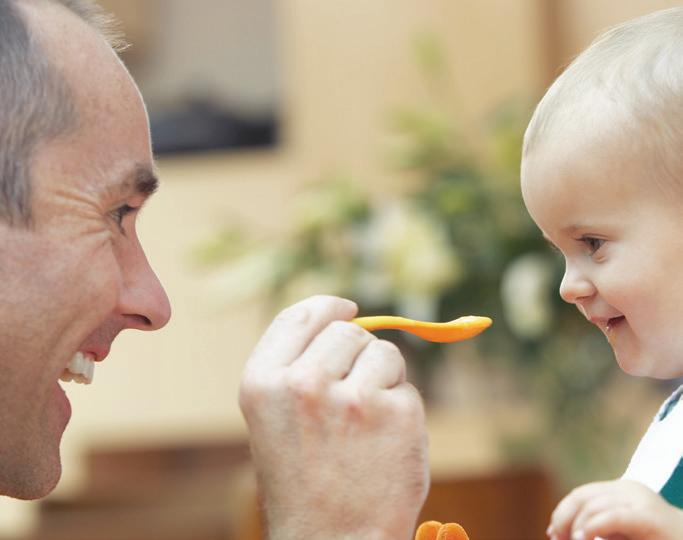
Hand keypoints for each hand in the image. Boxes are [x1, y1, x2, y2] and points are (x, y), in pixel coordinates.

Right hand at [239, 295, 429, 539]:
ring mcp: (352, 398)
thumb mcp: (276, 422)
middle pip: (348, 330)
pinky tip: (384, 445)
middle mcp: (303, 383)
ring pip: (383, 353)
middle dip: (358, 353)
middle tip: (353, 396)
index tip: (348, 306)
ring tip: (365, 427)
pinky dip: (402, 409)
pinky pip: (407, 388)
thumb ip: (299, 367)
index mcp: (262, 383)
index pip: (300, 316)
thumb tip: (347, 319)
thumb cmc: (304, 484)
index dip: (328, 306)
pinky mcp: (396, 414)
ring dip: (383, 379)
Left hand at [548, 479, 682, 539]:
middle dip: (564, 518)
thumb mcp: (620, 534)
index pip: (582, 495)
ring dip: (575, 526)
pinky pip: (613, 516)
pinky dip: (592, 527)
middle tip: (556, 538)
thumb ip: (597, 528)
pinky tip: (582, 538)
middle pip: (583, 496)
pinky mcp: (648, 517)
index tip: (553, 533)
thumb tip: (558, 531)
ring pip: (593, 505)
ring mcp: (640, 500)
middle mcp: (629, 490)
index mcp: (621, 491)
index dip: (562, 512)